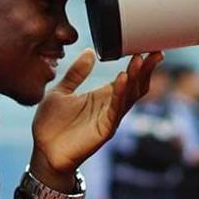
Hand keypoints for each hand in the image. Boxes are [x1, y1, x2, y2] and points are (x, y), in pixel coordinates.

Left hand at [31, 49, 162, 190]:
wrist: (43, 151)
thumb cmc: (51, 125)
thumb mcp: (61, 91)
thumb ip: (76, 73)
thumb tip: (90, 51)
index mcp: (103, 97)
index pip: (127, 78)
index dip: (138, 64)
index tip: (146, 47)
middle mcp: (110, 107)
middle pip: (135, 86)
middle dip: (145, 69)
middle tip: (154, 51)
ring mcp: (109, 118)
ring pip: (130, 96)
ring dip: (136, 77)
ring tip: (140, 59)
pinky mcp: (104, 130)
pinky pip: (116, 109)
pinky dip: (120, 92)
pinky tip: (122, 77)